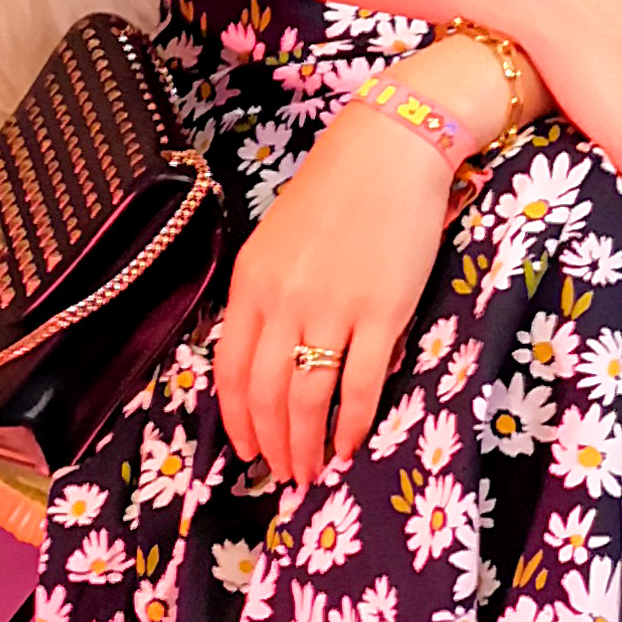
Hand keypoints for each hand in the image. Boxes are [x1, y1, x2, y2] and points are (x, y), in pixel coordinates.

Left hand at [212, 102, 453, 484]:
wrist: (391, 148)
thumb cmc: (335, 192)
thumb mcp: (276, 242)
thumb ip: (266, 297)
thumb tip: (268, 358)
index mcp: (250, 283)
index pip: (230, 370)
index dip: (236, 420)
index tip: (246, 450)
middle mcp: (282, 300)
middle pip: (265, 395)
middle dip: (272, 444)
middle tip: (284, 474)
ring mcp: (332, 308)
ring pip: (307, 398)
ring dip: (307, 444)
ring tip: (313, 470)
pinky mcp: (381, 311)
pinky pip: (360, 384)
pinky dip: (353, 423)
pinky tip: (352, 443)